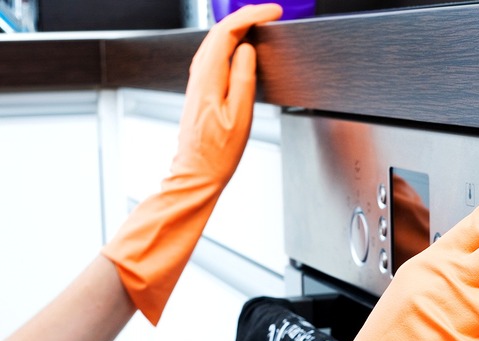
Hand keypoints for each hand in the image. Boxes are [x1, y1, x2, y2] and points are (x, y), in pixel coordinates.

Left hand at [102, 4, 282, 324]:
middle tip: (270, 13)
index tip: (272, 12)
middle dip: (245, 15)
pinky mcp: (200, 90)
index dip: (251, 15)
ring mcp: (197, 82)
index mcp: (208, 79)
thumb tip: (246, 49)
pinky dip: (230, 42)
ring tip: (259, 23)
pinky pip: (214, 54)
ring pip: (215, 41)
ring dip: (237, 27)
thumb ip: (242, 78)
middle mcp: (199, 76)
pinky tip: (240, 46)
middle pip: (219, 31)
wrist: (195, 175)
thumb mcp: (239, 116)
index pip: (227, 32)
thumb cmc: (217, 154)